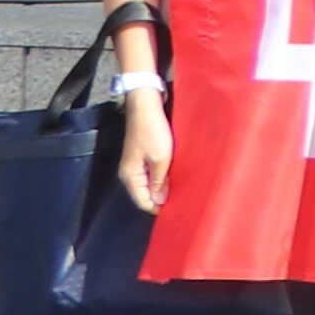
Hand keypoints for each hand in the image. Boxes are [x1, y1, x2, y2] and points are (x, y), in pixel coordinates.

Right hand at [113, 84, 173, 213]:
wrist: (146, 106)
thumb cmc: (153, 131)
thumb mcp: (160, 158)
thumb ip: (159, 181)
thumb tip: (159, 201)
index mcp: (131, 177)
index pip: (143, 202)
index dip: (159, 208)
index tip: (179, 209)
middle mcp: (130, 173)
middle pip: (146, 194)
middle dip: (162, 199)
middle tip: (184, 200)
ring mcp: (136, 164)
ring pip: (150, 184)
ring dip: (164, 187)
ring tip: (182, 189)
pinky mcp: (143, 156)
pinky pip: (153, 173)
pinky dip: (163, 176)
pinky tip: (175, 175)